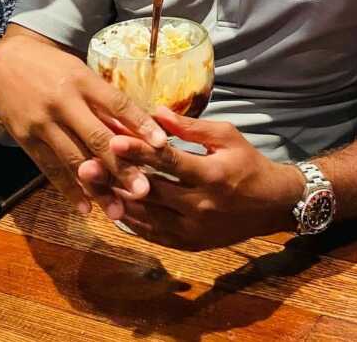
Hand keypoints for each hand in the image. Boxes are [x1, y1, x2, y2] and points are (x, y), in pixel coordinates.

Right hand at [0, 29, 166, 216]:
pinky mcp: (25, 140)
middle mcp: (63, 102)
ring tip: (118, 211)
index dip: (140, 124)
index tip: (161, 144)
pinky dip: (68, 190)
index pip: (117, 104)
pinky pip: (50, 169)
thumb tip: (138, 130)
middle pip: (97, 137)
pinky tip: (86, 207)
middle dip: (121, 166)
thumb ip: (105, 102)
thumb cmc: (55, 69)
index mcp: (83, 80)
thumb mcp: (81, 74)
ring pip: (74, 160)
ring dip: (98, 188)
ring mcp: (42, 123)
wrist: (5, 63)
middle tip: (144, 190)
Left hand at [79, 107, 304, 250]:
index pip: (168, 161)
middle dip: (115, 177)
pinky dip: (131, 221)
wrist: (272, 205)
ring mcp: (193, 229)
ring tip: (89, 186)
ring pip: (146, 216)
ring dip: (115, 200)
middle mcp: (200, 206)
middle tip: (84, 164)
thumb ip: (191, 127)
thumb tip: (156, 112)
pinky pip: (153, 234)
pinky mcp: (189, 245)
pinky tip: (111, 206)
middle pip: (149, 191)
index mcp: (212, 175)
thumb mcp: (227, 136)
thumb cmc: (249, 163)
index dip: (139, 150)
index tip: (113, 139)